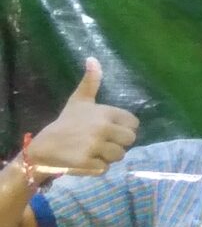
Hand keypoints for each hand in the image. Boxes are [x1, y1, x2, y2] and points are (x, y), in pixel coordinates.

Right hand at [24, 59, 138, 180]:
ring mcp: (94, 146)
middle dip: (119, 143)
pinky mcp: (87, 162)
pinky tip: (85, 160)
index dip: (124, 128)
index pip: (134, 123)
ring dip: (108, 156)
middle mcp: (102, 128)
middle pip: (130, 141)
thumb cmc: (66, 123)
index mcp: (104, 113)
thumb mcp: (79, 100)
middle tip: (102, 142)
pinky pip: (105, 168)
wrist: (43, 147)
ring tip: (92, 150)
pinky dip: (97, 167)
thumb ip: (91, 81)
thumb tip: (92, 58)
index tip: (110, 129)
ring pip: (119, 156)